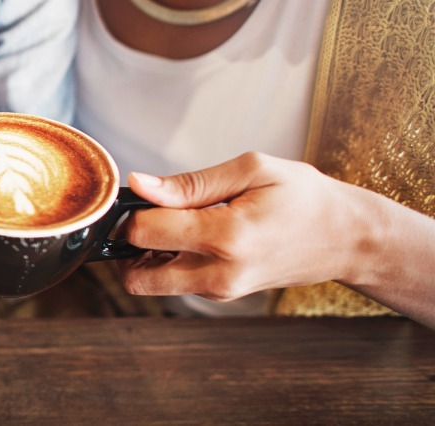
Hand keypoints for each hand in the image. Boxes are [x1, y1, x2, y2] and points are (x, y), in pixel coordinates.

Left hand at [120, 152, 379, 300]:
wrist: (347, 238)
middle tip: (151, 216)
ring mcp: (220, 291)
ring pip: (152, 283)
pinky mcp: (221, 295)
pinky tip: (197, 235)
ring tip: (181, 223)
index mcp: (227, 238)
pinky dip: (171, 260)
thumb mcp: (252, 171)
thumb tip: (140, 185)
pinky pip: (175, 283)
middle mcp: (219, 274)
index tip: (148, 194)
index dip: (134, 211)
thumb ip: (190, 184)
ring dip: (149, 255)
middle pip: (136, 277)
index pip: (143, 233)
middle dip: (129, 246)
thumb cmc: (305, 198)